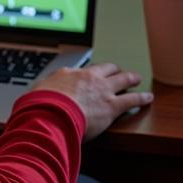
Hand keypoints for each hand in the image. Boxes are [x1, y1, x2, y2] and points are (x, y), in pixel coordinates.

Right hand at [33, 63, 152, 141]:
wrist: (51, 113)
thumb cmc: (40, 107)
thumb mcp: (35, 95)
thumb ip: (40, 94)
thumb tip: (34, 98)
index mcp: (68, 74)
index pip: (82, 71)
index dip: (88, 74)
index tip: (89, 76)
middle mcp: (88, 78)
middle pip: (105, 69)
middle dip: (113, 70)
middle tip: (117, 71)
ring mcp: (102, 90)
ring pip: (122, 79)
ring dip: (130, 78)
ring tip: (136, 78)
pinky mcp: (113, 105)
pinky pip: (133, 99)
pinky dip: (142, 97)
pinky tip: (148, 97)